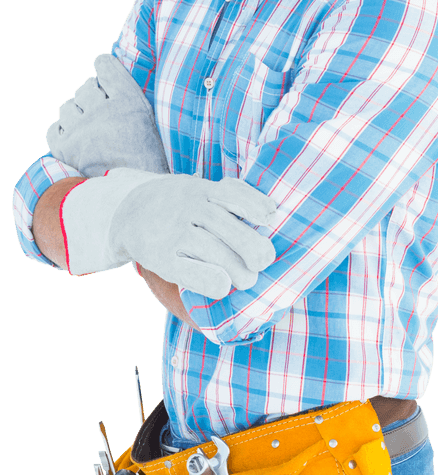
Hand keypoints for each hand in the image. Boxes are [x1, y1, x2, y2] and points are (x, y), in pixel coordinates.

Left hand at [46, 53, 168, 176]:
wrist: (133, 198)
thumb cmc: (145, 161)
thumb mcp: (148, 122)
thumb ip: (128, 97)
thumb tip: (107, 73)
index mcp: (129, 102)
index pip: (105, 65)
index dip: (103, 66)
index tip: (103, 68)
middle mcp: (102, 112)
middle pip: (85, 87)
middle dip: (91, 96)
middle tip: (101, 112)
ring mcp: (81, 131)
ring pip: (67, 107)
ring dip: (76, 113)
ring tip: (87, 127)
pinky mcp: (64, 149)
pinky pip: (54, 128)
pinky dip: (62, 131)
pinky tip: (75, 137)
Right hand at [61, 170, 277, 297]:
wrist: (127, 212)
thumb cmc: (179, 205)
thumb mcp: (200, 188)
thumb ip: (232, 194)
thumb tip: (272, 211)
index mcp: (201, 189)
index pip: (232, 194)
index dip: (254, 206)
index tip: (270, 219)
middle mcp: (187, 207)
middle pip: (225, 226)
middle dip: (251, 246)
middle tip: (264, 261)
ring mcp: (173, 232)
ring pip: (211, 250)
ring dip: (236, 268)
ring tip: (249, 280)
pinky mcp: (161, 257)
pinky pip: (188, 271)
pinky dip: (209, 281)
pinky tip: (223, 286)